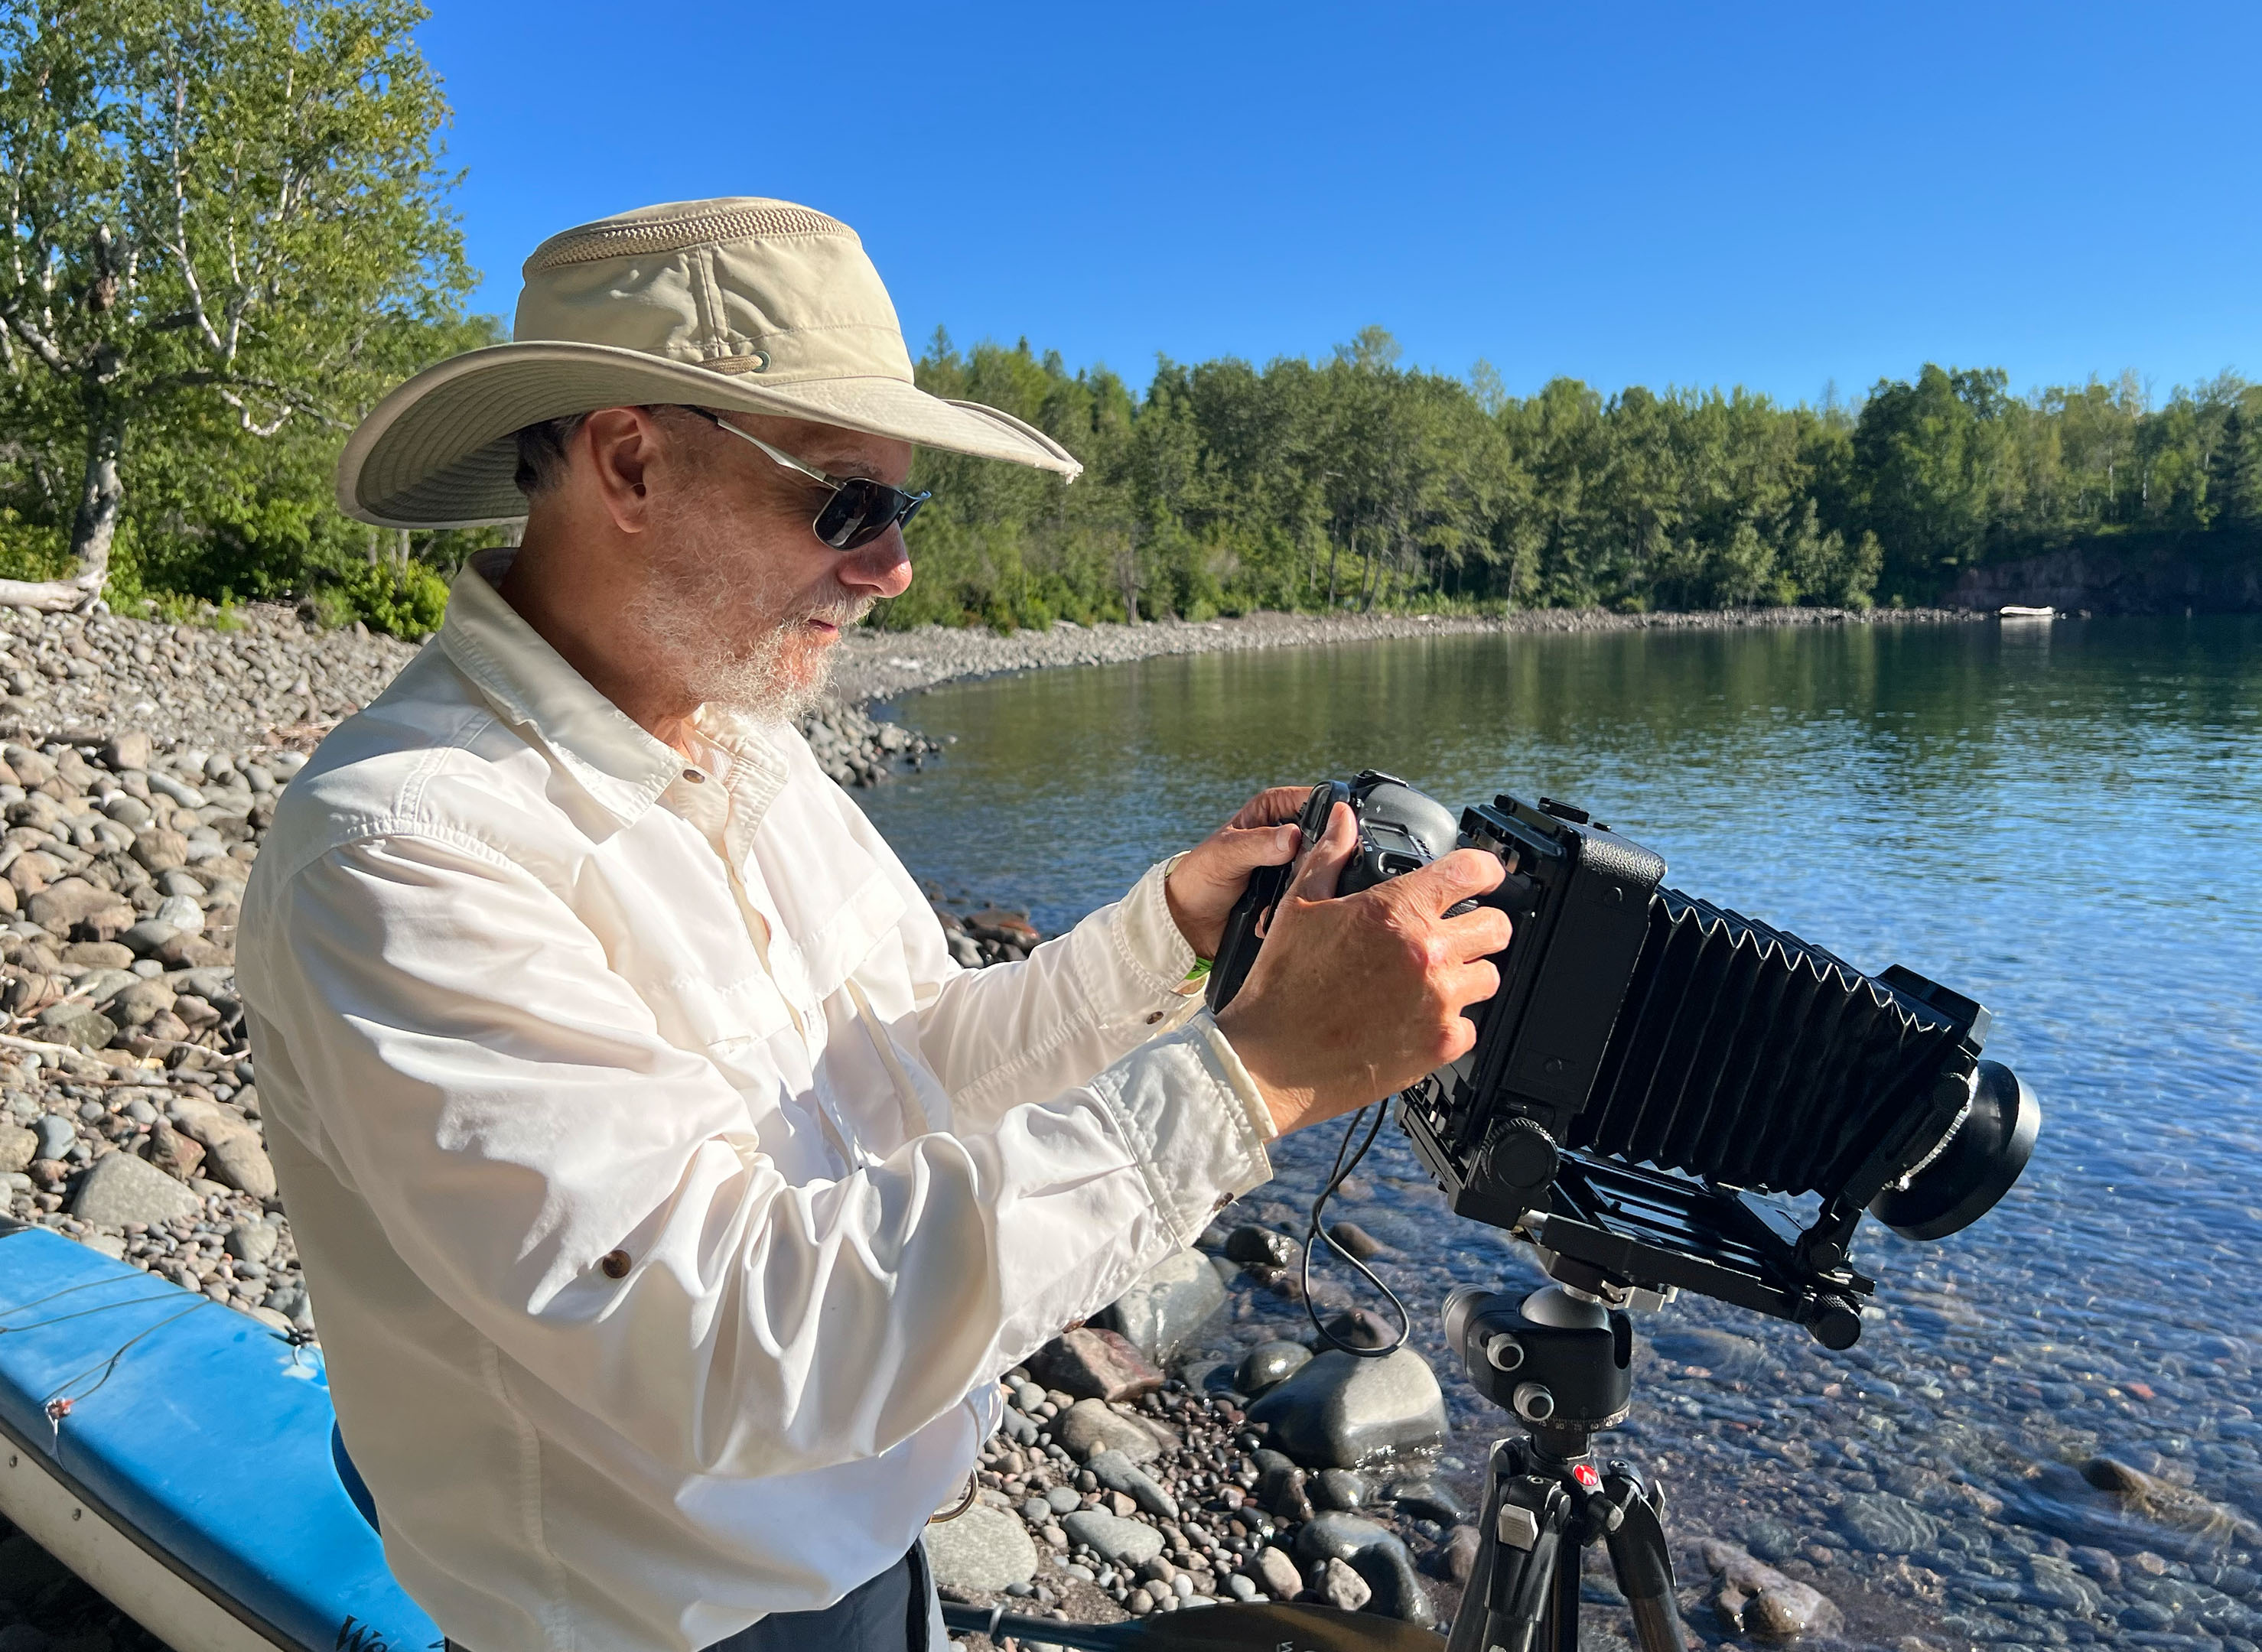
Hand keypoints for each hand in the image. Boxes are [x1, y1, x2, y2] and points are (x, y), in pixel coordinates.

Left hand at [1163, 785, 1311, 960]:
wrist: (1189, 923)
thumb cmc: (1199, 878)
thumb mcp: (1225, 855)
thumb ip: (1258, 844)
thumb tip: (1291, 837)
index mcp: (1269, 812)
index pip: (1308, 799)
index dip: (1326, 809)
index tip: (1338, 826)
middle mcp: (1283, 837)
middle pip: (1322, 837)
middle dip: (1319, 857)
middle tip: (1305, 872)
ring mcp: (1288, 866)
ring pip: (1320, 869)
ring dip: (1308, 885)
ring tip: (1286, 897)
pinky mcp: (1290, 893)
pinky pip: (1309, 895)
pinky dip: (1299, 905)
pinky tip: (1278, 915)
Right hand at [1215, 802, 1511, 1136]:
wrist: (1271, 1060)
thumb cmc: (1281, 986)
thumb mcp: (1299, 907)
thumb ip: (1330, 856)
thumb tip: (1343, 819)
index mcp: (1395, 910)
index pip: (1471, 871)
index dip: (1485, 869)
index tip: (1484, 876)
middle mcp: (1426, 953)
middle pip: (1497, 927)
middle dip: (1481, 925)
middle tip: (1457, 934)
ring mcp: (1438, 1001)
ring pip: (1489, 977)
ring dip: (1467, 975)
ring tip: (1432, 981)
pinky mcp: (1440, 1044)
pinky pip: (1471, 1027)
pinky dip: (1451, 1023)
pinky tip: (1419, 1019)